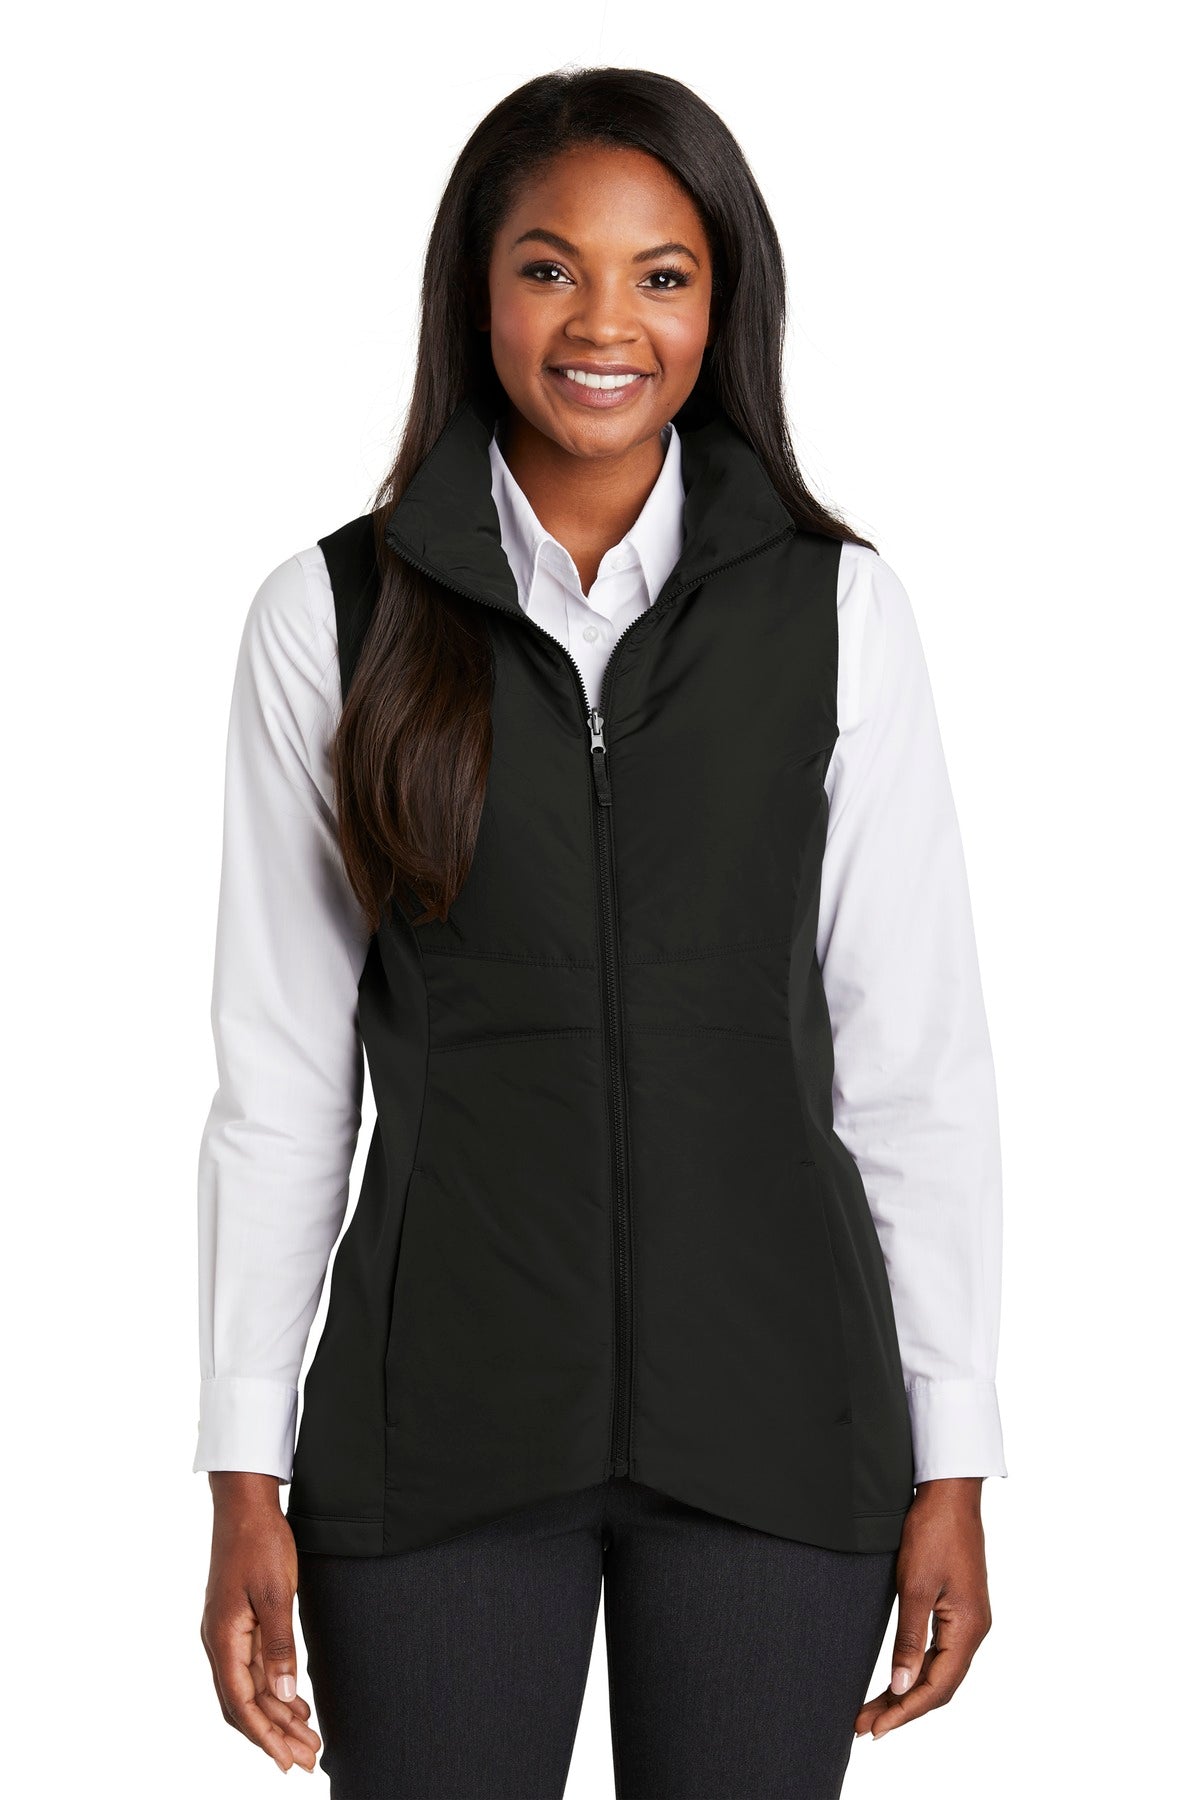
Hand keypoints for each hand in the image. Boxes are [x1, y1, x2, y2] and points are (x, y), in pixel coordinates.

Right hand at [200, 1472, 321, 1773]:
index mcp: (223, 1638)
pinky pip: (252, 1669)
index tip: (288, 1762)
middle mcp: (219, 1642)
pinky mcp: (238, 1624)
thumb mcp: (276, 1592)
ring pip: (249, 1690)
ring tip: (307, 1739)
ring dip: (276, 1717)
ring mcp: (226, 1634)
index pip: (241, 1703)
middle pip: (244, 1704)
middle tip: (308, 1759)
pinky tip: (295, 1705)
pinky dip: (273, 1691)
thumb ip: (279, 1647)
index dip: (265, 1737)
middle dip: (274, 1736)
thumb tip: (284, 1697)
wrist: (244, 1504)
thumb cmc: (260, 1542)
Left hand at [854, 1476, 992, 1740]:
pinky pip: (939, 1653)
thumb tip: (903, 1687)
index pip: (937, 1687)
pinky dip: (917, 1671)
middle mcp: (974, 1630)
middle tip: (864, 1727)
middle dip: (902, 1709)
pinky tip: (898, 1679)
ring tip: (873, 1710)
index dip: (905, 1712)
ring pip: (939, 1671)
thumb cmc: (933, 1532)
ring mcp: (968, 1620)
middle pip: (939, 1686)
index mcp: (968, 1629)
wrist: (948, 1492)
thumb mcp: (915, 1586)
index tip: (875, 1729)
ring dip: (907, 1692)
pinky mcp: (958, 1608)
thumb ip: (910, 1639)